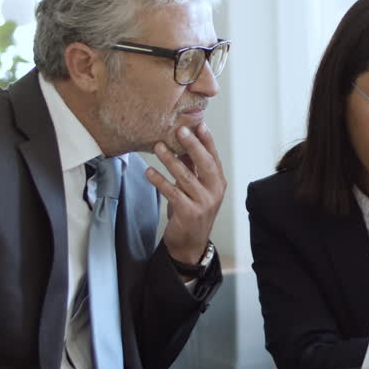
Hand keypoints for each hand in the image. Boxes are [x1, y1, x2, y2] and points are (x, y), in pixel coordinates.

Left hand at [148, 122, 225, 264]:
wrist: (190, 244)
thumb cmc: (192, 212)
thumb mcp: (195, 188)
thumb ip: (192, 167)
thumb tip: (184, 143)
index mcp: (218, 183)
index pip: (214, 157)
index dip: (207, 140)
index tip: (200, 124)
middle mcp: (214, 192)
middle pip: (205, 163)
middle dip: (192, 145)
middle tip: (179, 129)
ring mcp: (203, 203)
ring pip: (185, 176)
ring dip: (170, 160)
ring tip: (158, 147)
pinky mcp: (188, 213)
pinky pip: (172, 192)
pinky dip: (159, 181)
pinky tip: (149, 172)